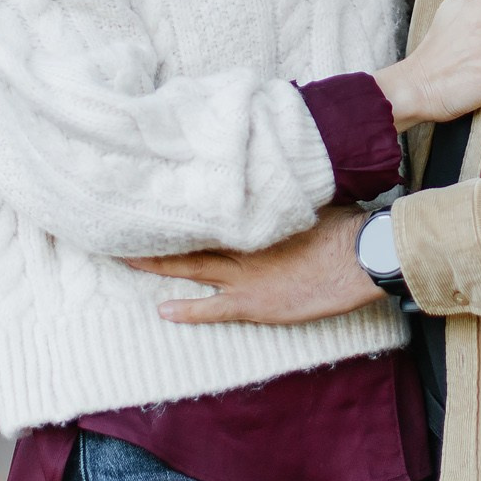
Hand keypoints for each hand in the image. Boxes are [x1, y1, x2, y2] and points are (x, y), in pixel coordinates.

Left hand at [125, 208, 381, 325]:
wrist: (358, 257)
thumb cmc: (340, 224)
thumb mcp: (306, 198)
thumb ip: (280, 193)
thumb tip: (270, 170)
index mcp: (252, 217)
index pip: (205, 210)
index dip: (178, 208)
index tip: (151, 198)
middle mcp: (241, 245)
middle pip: (189, 237)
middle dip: (157, 233)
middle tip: (122, 227)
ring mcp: (244, 276)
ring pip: (192, 268)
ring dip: (159, 264)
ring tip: (128, 259)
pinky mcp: (255, 304)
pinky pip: (213, 309)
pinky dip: (188, 310)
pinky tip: (163, 310)